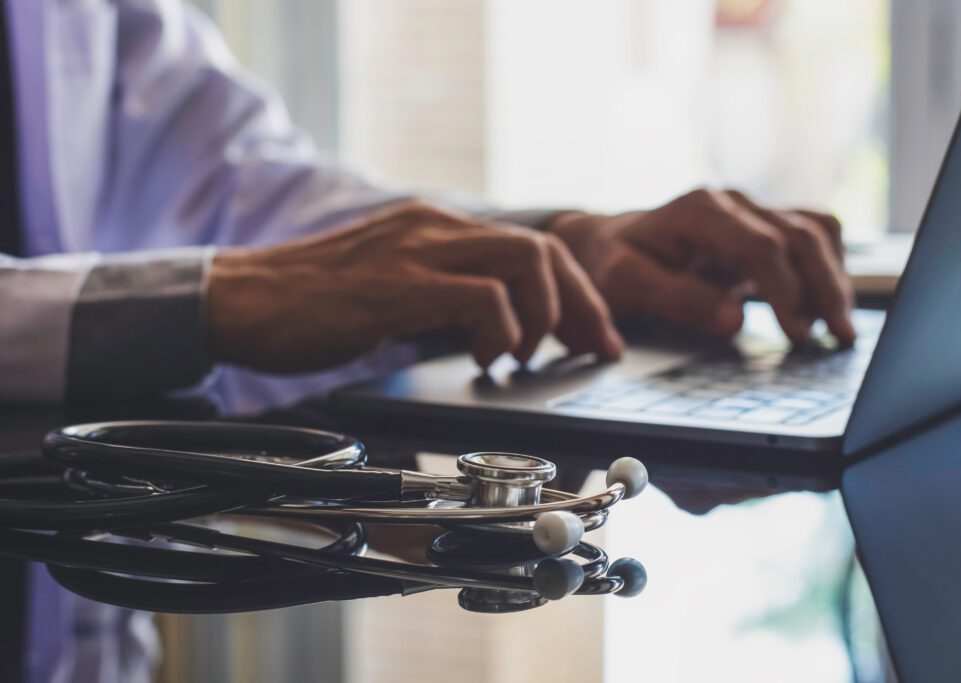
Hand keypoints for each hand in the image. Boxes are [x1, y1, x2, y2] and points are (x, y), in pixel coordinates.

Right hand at [207, 201, 623, 371]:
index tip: (590, 334)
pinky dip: (500, 330)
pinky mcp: (396, 285)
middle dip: (579, 304)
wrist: (239, 298)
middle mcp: (434, 229)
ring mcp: (416, 252)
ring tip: (525, 356)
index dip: (574, 292)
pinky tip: (485, 358)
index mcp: (435, 228)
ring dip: (542, 316)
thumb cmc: (311, 303)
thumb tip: (493, 329)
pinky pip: (478, 297)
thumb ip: (442, 298)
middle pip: (543, 249)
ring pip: (522, 261)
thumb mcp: (393, 291)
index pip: (531, 246)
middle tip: (588, 350)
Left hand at [549, 189, 855, 344]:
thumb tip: (733, 319)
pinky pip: (811, 236)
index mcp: (698, 211)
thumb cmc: (611, 266)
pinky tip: (826, 305)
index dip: (785, 290)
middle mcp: (731, 203)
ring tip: (839, 328)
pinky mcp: (760, 227)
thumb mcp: (627, 285)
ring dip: (834, 278)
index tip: (797, 333)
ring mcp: (750, 211)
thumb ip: (677, 300)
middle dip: (825, 288)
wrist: (603, 245)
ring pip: (815, 232)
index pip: (761, 246)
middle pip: (801, 235)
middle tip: (839, 338)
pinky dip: (827, 267)